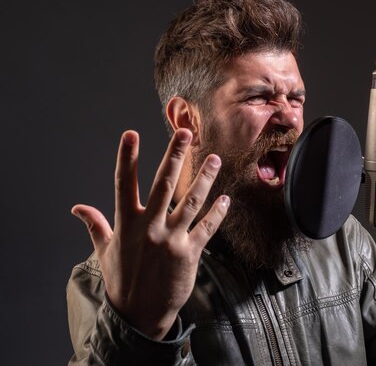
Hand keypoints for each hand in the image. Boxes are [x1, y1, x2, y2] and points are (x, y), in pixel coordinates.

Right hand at [71, 129, 228, 338]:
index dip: (126, 158)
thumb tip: (78, 208)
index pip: (123, 184)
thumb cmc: (122, 279)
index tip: (131, 134)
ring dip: (204, 178)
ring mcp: (171, 239)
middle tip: (184, 132)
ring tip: (214, 158)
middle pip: (163, 184)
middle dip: (174, 156)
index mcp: (126, 224)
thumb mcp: (105, 251)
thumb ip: (95, 225)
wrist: (140, 313)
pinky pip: (207, 227)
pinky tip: (226, 199)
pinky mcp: (190, 253)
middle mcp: (149, 228)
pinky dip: (218, 212)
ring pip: (192, 201)